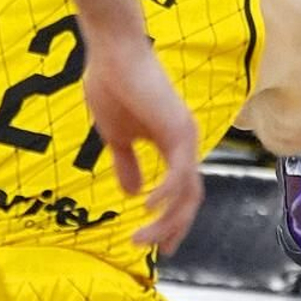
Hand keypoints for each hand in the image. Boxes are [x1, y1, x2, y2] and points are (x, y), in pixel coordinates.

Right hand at [82, 34, 203, 251]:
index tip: (159, 245)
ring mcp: (185, 136)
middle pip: (189, 199)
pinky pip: (179, 174)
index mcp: (172, 143)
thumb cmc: (111, 84)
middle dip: (171, 228)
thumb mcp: (115, 136)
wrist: (111, 51)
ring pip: (186, 193)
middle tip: (153, 249)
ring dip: (164, 221)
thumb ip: (126, 163)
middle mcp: (185, 143)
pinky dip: (165, 195)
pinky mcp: (178, 130)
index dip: (172, 219)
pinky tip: (147, 207)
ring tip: (140, 238)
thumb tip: (130, 193)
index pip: (182, 191)